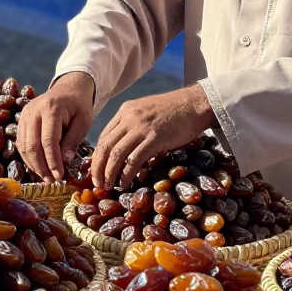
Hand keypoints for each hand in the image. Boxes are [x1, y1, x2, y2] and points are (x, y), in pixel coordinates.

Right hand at [16, 72, 94, 182]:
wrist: (68, 88)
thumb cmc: (79, 105)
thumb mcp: (84, 121)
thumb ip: (73, 141)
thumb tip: (64, 162)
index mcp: (51, 108)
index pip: (48, 140)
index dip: (52, 161)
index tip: (59, 176)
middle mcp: (34, 110)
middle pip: (32, 145)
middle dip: (41, 166)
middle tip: (51, 180)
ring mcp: (25, 114)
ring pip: (23, 146)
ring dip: (34, 164)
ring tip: (46, 176)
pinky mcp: (22, 119)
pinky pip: (21, 143)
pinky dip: (29, 158)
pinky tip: (39, 166)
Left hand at [91, 85, 215, 190]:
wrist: (194, 104)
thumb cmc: (173, 111)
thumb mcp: (146, 112)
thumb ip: (133, 126)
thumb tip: (123, 150)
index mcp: (125, 111)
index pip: (103, 136)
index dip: (97, 156)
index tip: (97, 170)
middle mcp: (129, 118)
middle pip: (105, 146)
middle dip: (98, 168)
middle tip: (97, 183)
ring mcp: (141, 128)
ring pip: (116, 154)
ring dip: (109, 174)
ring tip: (108, 186)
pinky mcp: (154, 138)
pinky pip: (134, 160)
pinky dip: (127, 174)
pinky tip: (125, 182)